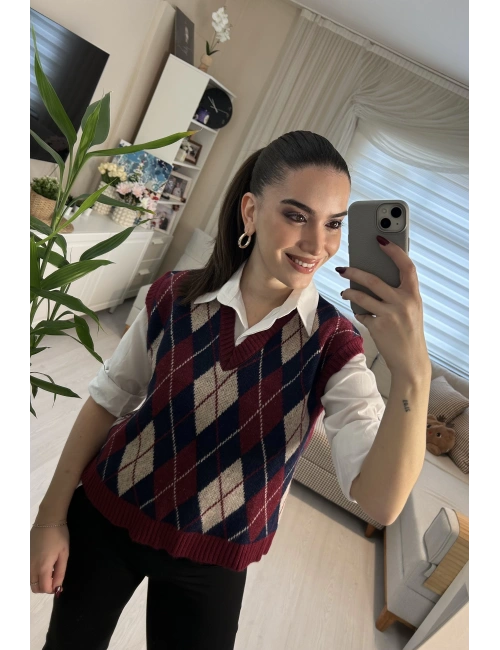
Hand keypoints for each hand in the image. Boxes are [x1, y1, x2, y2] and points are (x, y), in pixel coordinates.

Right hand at [30, 525, 68, 595]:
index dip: (52, 589)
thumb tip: (57, 588)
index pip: (44, 588)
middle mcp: (31, 566)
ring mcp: (26, 561)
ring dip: (39, 581)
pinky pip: (27, 571)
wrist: (48, 520)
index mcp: (43, 567)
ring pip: (30, 581)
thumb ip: (60, 573)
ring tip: (49, 569)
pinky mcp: (25, 556)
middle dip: (44, 587)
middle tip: (54, 577)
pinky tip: (43, 562)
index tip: (58, 583)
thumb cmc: (59, 536)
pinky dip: (34, 573)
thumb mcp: (64, 554)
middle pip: (35, 588)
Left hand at [339, 237, 430, 380]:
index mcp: (414, 295)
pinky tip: (359, 313)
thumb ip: (400, 294)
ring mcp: (390, 315)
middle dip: (354, 272)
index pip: (406, 266)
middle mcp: (403, 302)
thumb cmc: (409, 332)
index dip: (393, 251)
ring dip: (349, 292)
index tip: (380, 239)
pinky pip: (362, 314)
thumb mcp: (411, 309)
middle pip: (374, 280)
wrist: (410, 360)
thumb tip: (377, 277)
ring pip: (361, 296)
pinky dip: (359, 312)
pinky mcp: (378, 327)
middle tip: (343, 269)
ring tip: (344, 292)